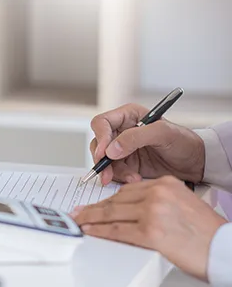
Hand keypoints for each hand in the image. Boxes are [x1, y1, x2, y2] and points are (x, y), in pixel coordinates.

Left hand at [72, 176, 226, 280]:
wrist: (223, 248)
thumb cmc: (206, 233)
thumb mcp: (181, 205)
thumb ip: (157, 201)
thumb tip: (131, 209)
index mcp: (166, 184)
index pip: (127, 190)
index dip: (107, 199)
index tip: (95, 204)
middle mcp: (159, 193)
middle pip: (116, 200)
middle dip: (94, 209)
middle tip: (79, 213)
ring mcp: (153, 212)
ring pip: (111, 213)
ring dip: (91, 219)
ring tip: (79, 222)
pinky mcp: (150, 232)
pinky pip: (116, 230)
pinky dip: (99, 231)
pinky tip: (90, 231)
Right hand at [90, 103, 204, 184]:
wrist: (196, 163)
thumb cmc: (184, 142)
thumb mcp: (162, 133)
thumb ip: (135, 137)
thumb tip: (110, 150)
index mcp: (128, 116)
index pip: (102, 123)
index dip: (100, 137)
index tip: (104, 154)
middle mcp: (122, 131)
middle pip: (98, 144)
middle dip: (102, 160)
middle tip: (107, 174)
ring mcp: (123, 149)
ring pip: (104, 160)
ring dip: (113, 172)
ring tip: (132, 178)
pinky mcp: (127, 164)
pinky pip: (114, 171)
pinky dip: (121, 178)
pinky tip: (135, 179)